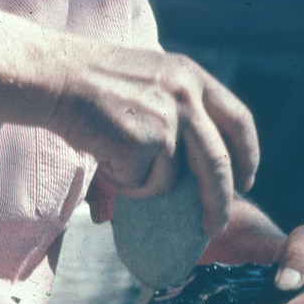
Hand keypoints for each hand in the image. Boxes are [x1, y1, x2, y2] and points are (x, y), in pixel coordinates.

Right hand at [51, 46, 259, 237]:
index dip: (247, 156)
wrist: (56, 78)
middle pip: (218, 163)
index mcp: (193, 77)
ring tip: (112, 157)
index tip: (247, 181)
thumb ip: (180, 112)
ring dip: (141, 184)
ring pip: (170, 181)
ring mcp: (169, 118)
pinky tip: (102, 153)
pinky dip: (120, 181)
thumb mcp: (151, 83)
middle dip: (220, 202)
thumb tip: (196, 172)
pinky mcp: (147, 141)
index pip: (238, 121)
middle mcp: (187, 95)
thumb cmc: (92, 86)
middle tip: (214, 226)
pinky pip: (141, 184)